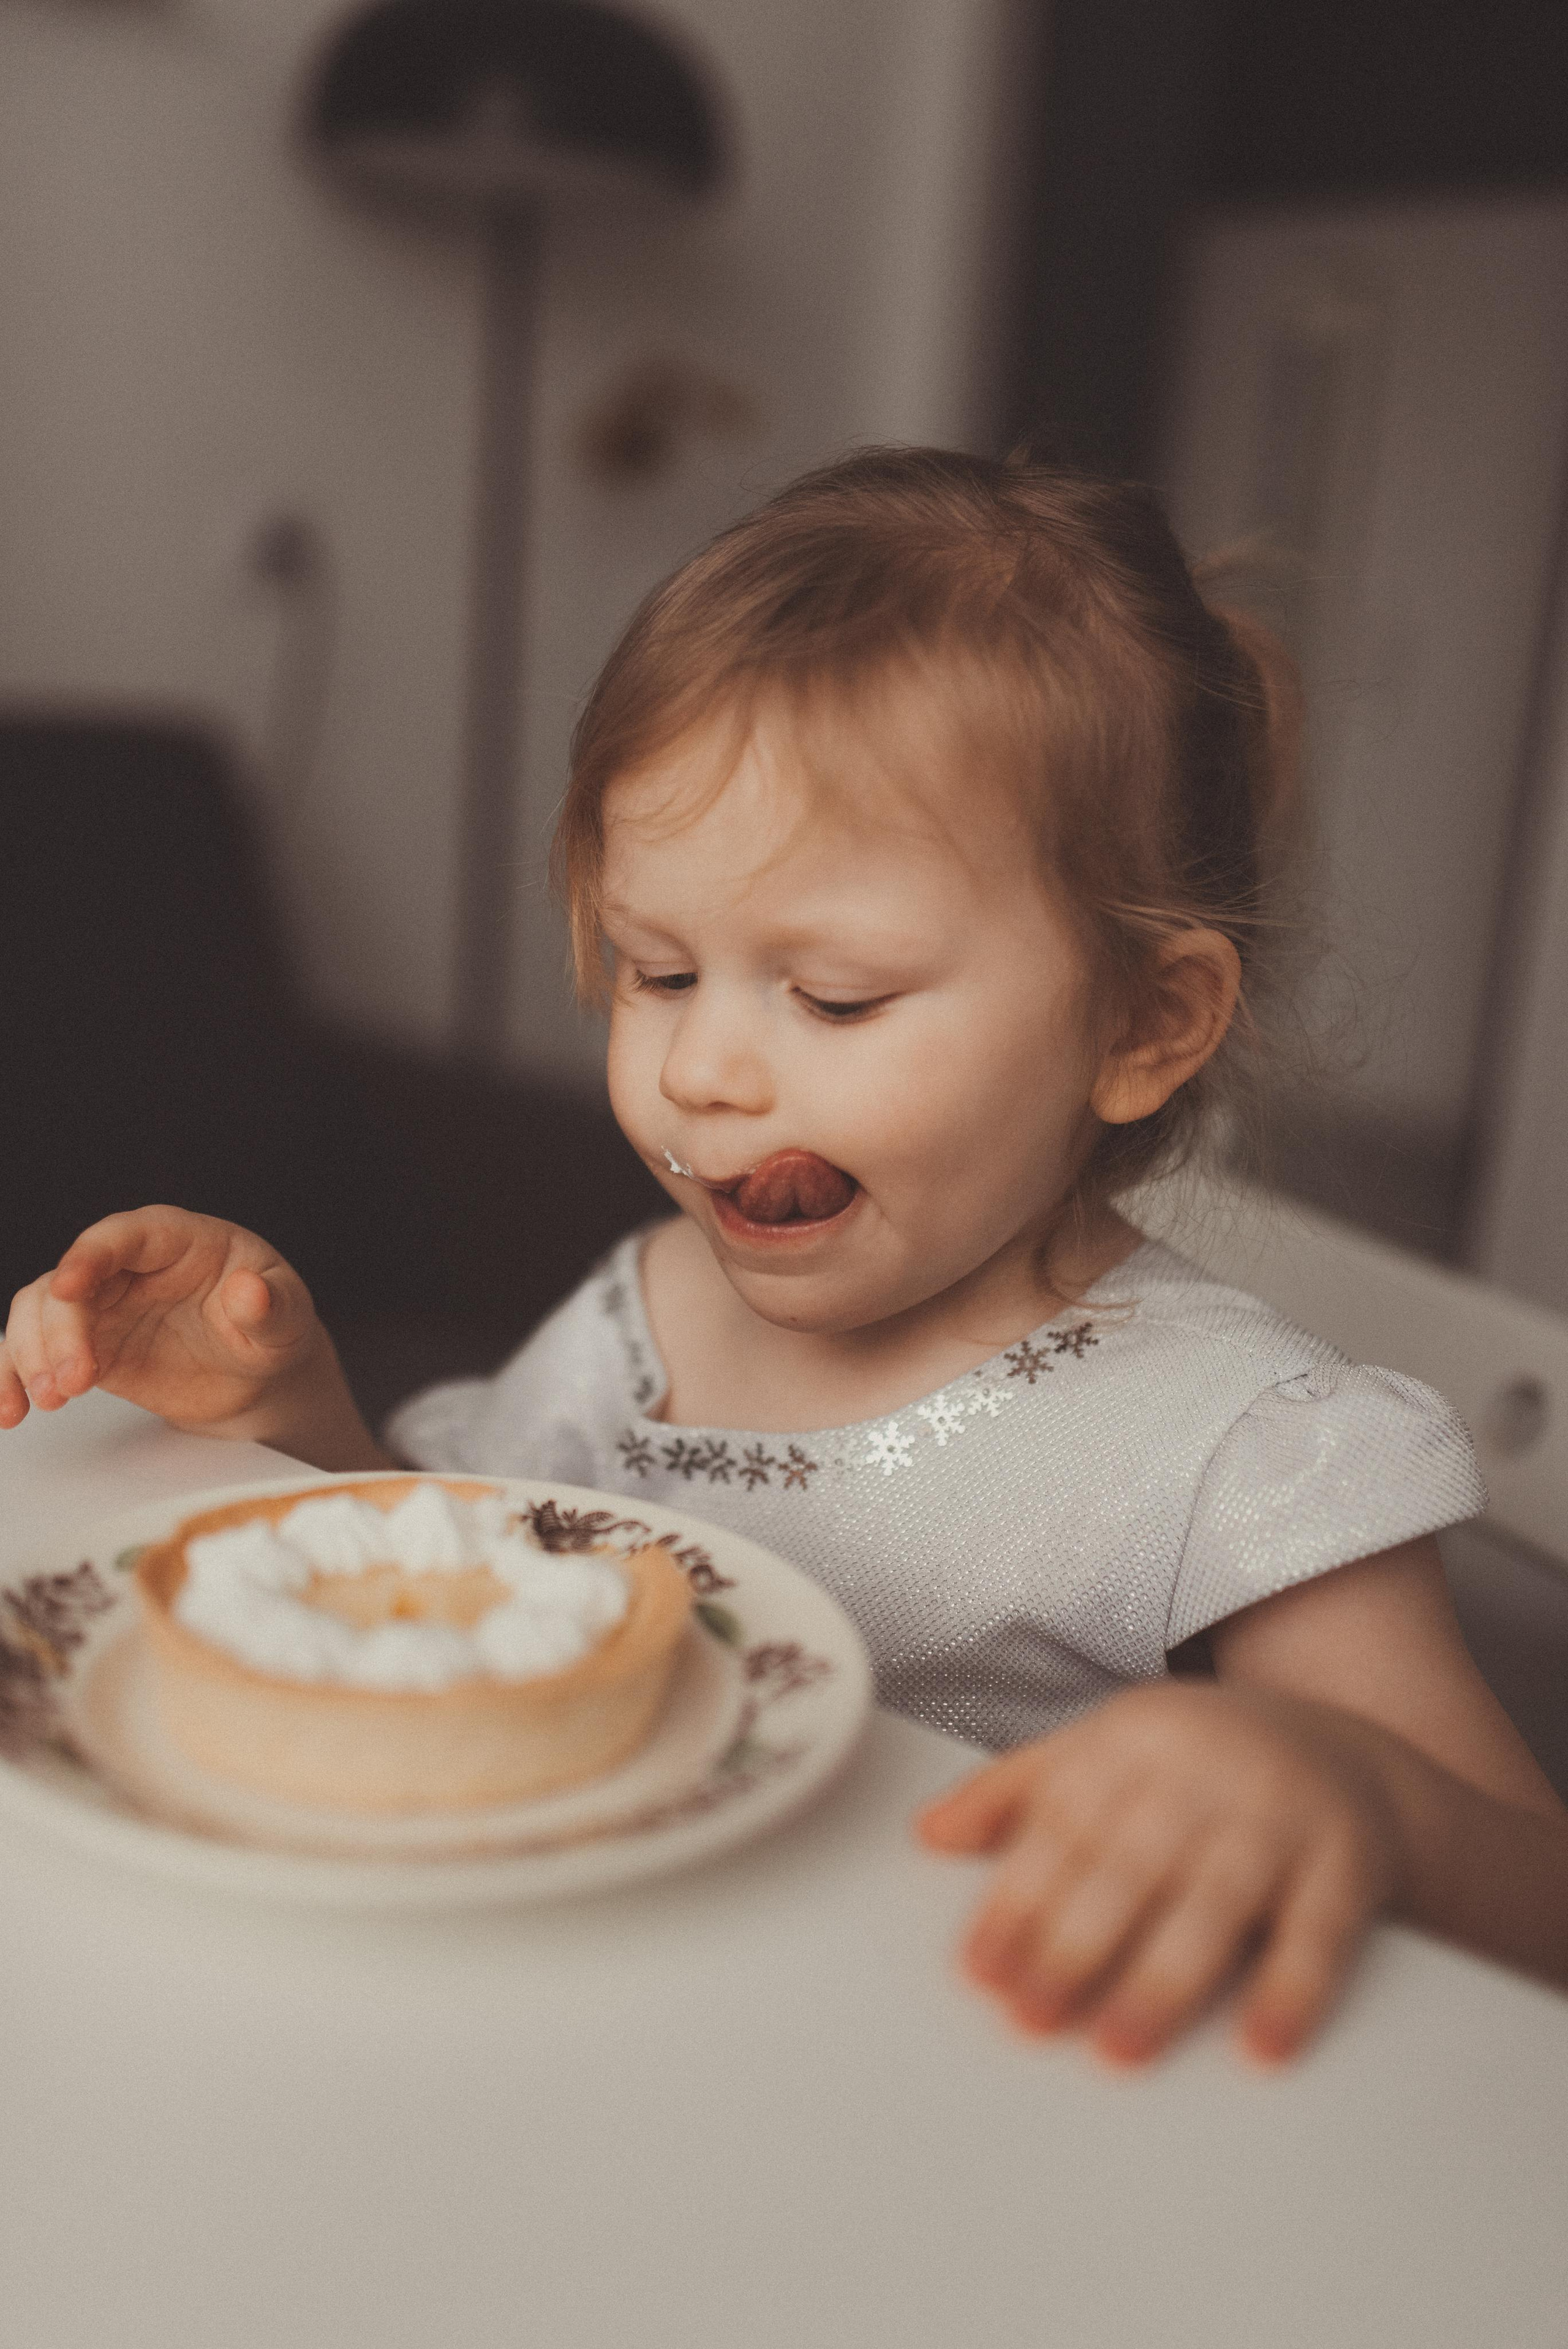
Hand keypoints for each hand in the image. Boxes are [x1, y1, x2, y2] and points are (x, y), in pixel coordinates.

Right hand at [0, 1206, 329, 1440]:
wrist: (255, 1374)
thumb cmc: (270, 1326)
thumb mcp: (287, 1316)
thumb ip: (271, 1305)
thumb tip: (250, 1292)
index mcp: (176, 1239)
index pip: (122, 1236)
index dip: (91, 1255)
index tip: (69, 1285)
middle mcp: (127, 1266)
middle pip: (69, 1283)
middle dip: (61, 1331)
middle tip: (75, 1382)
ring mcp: (100, 1306)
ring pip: (38, 1314)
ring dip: (31, 1356)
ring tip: (51, 1401)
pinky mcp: (84, 1346)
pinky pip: (32, 1351)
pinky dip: (11, 1377)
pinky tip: (9, 1410)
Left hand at [916, 1681, 1397, 2067]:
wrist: (1341, 1744)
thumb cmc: (1194, 1760)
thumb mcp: (1102, 1749)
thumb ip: (1015, 1791)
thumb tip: (925, 1834)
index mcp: (1131, 1744)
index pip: (1062, 1829)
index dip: (1017, 1901)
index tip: (979, 1972)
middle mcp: (1203, 1773)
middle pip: (1130, 1868)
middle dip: (1075, 1948)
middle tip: (1031, 2020)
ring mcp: (1278, 1815)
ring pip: (1214, 1906)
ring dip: (1163, 1982)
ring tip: (1118, 2049)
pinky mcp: (1345, 1860)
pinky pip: (1319, 1933)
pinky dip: (1292, 1991)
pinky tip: (1260, 2048)